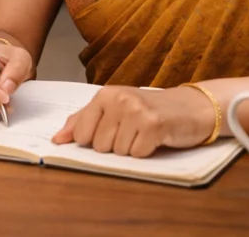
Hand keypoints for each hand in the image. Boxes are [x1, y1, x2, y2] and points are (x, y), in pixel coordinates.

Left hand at [51, 86, 216, 156]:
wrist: (191, 107)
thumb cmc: (149, 110)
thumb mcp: (114, 109)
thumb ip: (83, 121)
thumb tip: (57, 139)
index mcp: (104, 94)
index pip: (81, 133)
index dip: (95, 141)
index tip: (112, 132)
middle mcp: (119, 99)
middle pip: (99, 145)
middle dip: (116, 145)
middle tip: (132, 131)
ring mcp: (136, 111)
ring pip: (118, 151)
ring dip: (132, 149)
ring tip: (144, 133)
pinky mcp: (154, 125)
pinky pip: (137, 154)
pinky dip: (146, 152)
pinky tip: (155, 138)